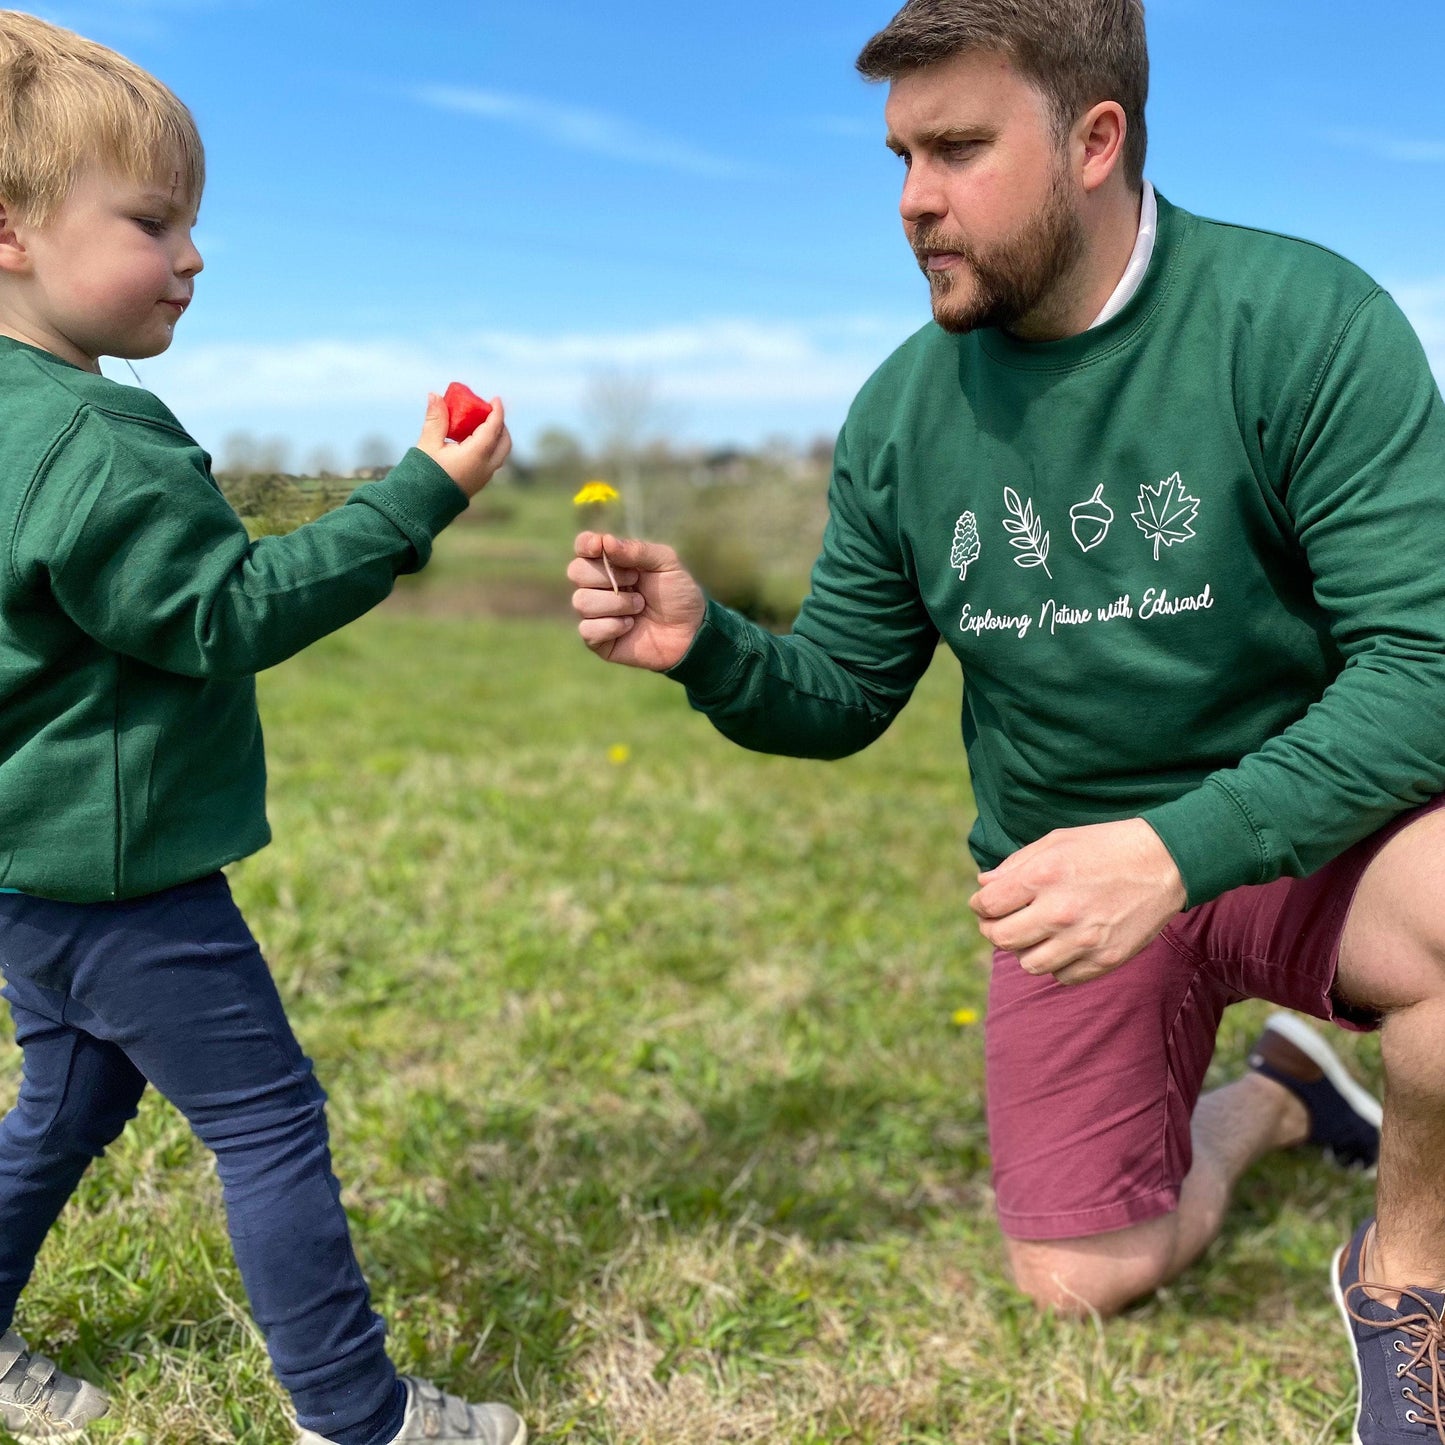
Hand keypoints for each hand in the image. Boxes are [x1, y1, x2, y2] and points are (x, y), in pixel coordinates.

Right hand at [415, 392, 510, 498]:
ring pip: (500, 454)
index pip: (494, 428)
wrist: (421, 506)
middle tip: (489, 412)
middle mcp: (486, 467)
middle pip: (504, 442)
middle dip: (500, 425)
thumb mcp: (428, 444)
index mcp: (477, 454)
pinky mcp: (478, 484)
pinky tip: (473, 442)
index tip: (496, 399)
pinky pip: (492, 462)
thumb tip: (435, 395)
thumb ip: (435, 419)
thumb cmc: (423, 474)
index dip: (497, 412)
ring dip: (496, 437)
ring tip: (480, 426)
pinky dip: (490, 448)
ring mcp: (484, 478)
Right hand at [568, 533, 705, 669]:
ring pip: (581, 601)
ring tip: (640, 606)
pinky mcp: (596, 639)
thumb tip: (605, 541)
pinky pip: (587, 629)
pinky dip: (612, 626)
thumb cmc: (678, 594)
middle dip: (607, 577)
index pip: (583, 546)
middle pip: (576, 571)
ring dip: (616, 603)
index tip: (600, 547)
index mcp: (612, 562)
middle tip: (636, 583)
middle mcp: (597, 585)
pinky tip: (630, 626)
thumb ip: (637, 550)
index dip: (586, 545)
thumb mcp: (666, 563)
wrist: (690, 632)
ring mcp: (595, 613)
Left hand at [969, 819, 1186, 985]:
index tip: (985, 904)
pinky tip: (1063, 944)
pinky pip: (1062, 976)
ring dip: (1025, 950)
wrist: (1166, 862)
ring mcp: (1084, 940)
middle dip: (993, 930)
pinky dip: (1056, 964)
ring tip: (1034, 934)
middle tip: (1000, 922)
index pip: (988, 905)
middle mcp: (1060, 911)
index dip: (980, 905)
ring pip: (1029, 964)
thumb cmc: (1106, 847)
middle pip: (1002, 939)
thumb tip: (984, 886)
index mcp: (1043, 877)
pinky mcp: (1105, 959)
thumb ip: (1015, 865)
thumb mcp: (1056, 842)